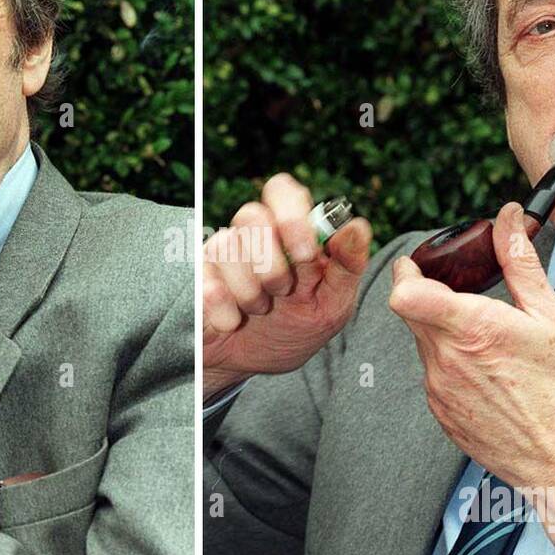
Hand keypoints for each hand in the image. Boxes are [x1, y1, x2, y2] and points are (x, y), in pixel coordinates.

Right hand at [203, 173, 371, 400]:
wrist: (248, 364)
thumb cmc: (294, 328)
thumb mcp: (331, 305)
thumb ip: (348, 266)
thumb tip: (357, 226)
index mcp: (289, 230)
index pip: (282, 190)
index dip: (292, 216)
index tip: (305, 254)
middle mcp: (253, 233)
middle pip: (251, 214)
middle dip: (271, 262)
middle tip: (282, 291)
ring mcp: (221, 251)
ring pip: (227, 246)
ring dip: (251, 292)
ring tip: (260, 310)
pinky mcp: (197, 276)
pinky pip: (207, 282)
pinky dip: (227, 311)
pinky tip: (234, 322)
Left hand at [387, 201, 554, 545]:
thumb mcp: (551, 316)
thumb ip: (520, 262)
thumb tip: (507, 219)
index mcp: (472, 329)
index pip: (405, 294)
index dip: (406, 273)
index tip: (419, 265)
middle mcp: (446, 359)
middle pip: (411, 313)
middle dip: (430, 297)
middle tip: (463, 296)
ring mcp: (439, 389)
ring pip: (424, 344)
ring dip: (444, 334)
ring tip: (488, 343)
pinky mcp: (441, 413)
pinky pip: (434, 375)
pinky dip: (452, 365)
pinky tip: (488, 374)